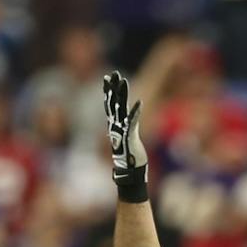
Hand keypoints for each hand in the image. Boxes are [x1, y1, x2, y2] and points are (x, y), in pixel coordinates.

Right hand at [102, 69, 147, 201]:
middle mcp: (116, 126)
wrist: (130, 173)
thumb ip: (127, 132)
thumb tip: (126, 126)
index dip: (109, 91)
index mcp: (116, 125)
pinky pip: (133, 121)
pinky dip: (135, 112)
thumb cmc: (130, 159)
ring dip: (122, 94)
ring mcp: (122, 130)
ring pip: (120, 108)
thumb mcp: (128, 141)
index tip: (107, 79)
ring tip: (123, 81)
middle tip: (113, 73)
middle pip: (113, 102)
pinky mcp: (129, 136)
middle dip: (113, 87)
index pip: (111, 105)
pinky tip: (139, 102)